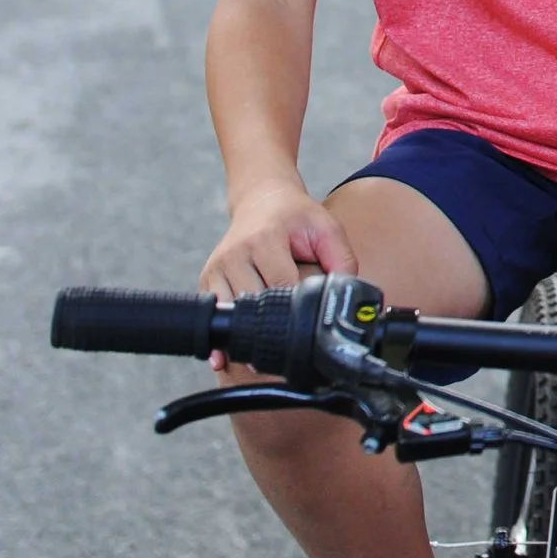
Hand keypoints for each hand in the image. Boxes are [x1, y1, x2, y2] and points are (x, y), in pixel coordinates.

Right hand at [198, 180, 356, 369]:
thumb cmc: (297, 217)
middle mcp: (236, 254)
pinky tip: (225, 357)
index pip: (280, 284)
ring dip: (244, 334)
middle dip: (270, 326)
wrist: (262, 200)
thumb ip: (342, 261)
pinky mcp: (208, 277)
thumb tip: (348, 295)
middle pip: (251, 303)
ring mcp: (218, 267)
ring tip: (262, 357)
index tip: (307, 328)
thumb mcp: (327, 229)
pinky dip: (219, 334)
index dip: (295, 309)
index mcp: (265, 240)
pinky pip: (211, 312)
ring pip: (229, 312)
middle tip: (288, 349)